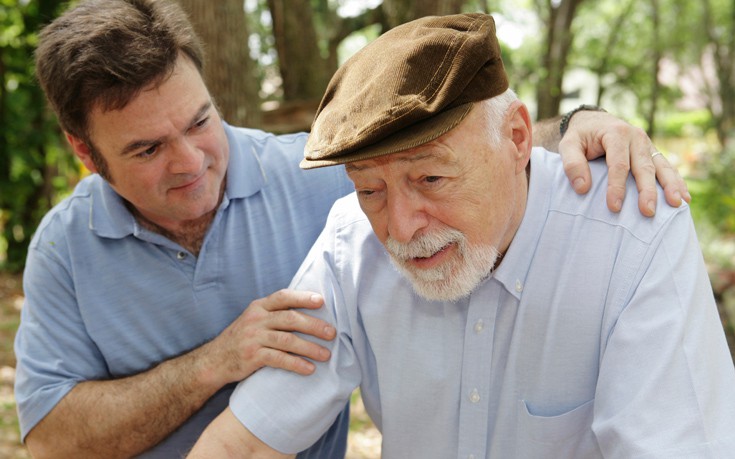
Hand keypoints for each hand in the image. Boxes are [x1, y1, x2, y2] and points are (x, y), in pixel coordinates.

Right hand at [203, 289, 335, 385]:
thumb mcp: (255, 319)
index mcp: (259, 306)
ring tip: (326, 355)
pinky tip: (309, 369)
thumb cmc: (243, 338)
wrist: (214, 360)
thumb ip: (276, 314)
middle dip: (314, 325)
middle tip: (332, 333)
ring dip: (310, 348)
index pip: (283, 297)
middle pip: (290, 318)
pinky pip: (279, 359)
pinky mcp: (252, 356)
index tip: (321, 301)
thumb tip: (310, 311)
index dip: (303, 297)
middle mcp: (256, 319)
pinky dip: (296, 364)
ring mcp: (253, 337)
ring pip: (287, 340)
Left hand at [558, 110, 690, 215]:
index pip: (618, 164)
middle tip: (648, 212)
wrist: (594, 121)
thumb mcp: (568, 144)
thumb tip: (582, 188)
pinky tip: (684, 198)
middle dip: (647, 191)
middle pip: (644, 167)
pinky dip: (676, 182)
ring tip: (677, 204)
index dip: (617, 186)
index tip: (614, 207)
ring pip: (661, 166)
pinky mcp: (652, 152)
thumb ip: (572, 164)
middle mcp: (636, 137)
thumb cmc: (580, 136)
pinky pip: (666, 168)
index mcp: (616, 133)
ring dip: (670, 186)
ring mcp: (647, 145)